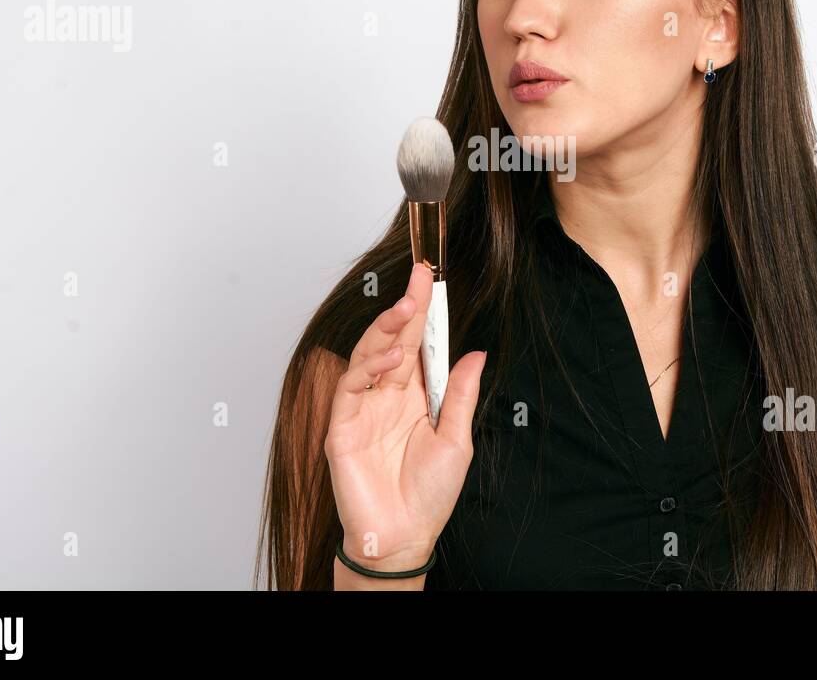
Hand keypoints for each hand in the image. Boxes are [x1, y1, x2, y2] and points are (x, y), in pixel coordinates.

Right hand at [325, 262, 487, 569]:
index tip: (429, 279)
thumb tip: (474, 353)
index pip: (416, 344)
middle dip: (404, 308)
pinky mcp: (341, 427)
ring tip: (406, 310)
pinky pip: (351, 387)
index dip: (422, 312)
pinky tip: (390, 356)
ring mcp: (362, 410)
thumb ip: (460, 395)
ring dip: (386, 329)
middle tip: (418, 280)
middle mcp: (386, 397)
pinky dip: (368, 367)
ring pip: (368, 355)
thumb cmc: (429, 496)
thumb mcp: (458, 439)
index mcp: (414, 397)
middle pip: (391, 341)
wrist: (404, 537)